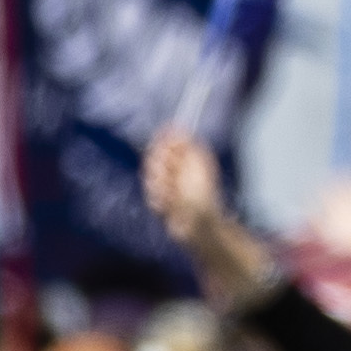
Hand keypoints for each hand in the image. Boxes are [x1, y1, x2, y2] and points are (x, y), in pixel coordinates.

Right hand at [141, 128, 224, 246]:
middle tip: (173, 180)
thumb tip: (174, 126)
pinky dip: (159, 200)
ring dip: (160, 187)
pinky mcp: (161, 198)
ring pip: (149, 176)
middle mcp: (176, 167)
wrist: (197, 224)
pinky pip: (149, 194)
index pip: (164, 140)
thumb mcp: (197, 164)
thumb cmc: (202, 195)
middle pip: (153, 157)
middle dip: (160, 169)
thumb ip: (185, 144)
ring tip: (173, 195)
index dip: (162, 146)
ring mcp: (167, 183)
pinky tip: (169, 205)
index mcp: (187, 156)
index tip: (168, 156)